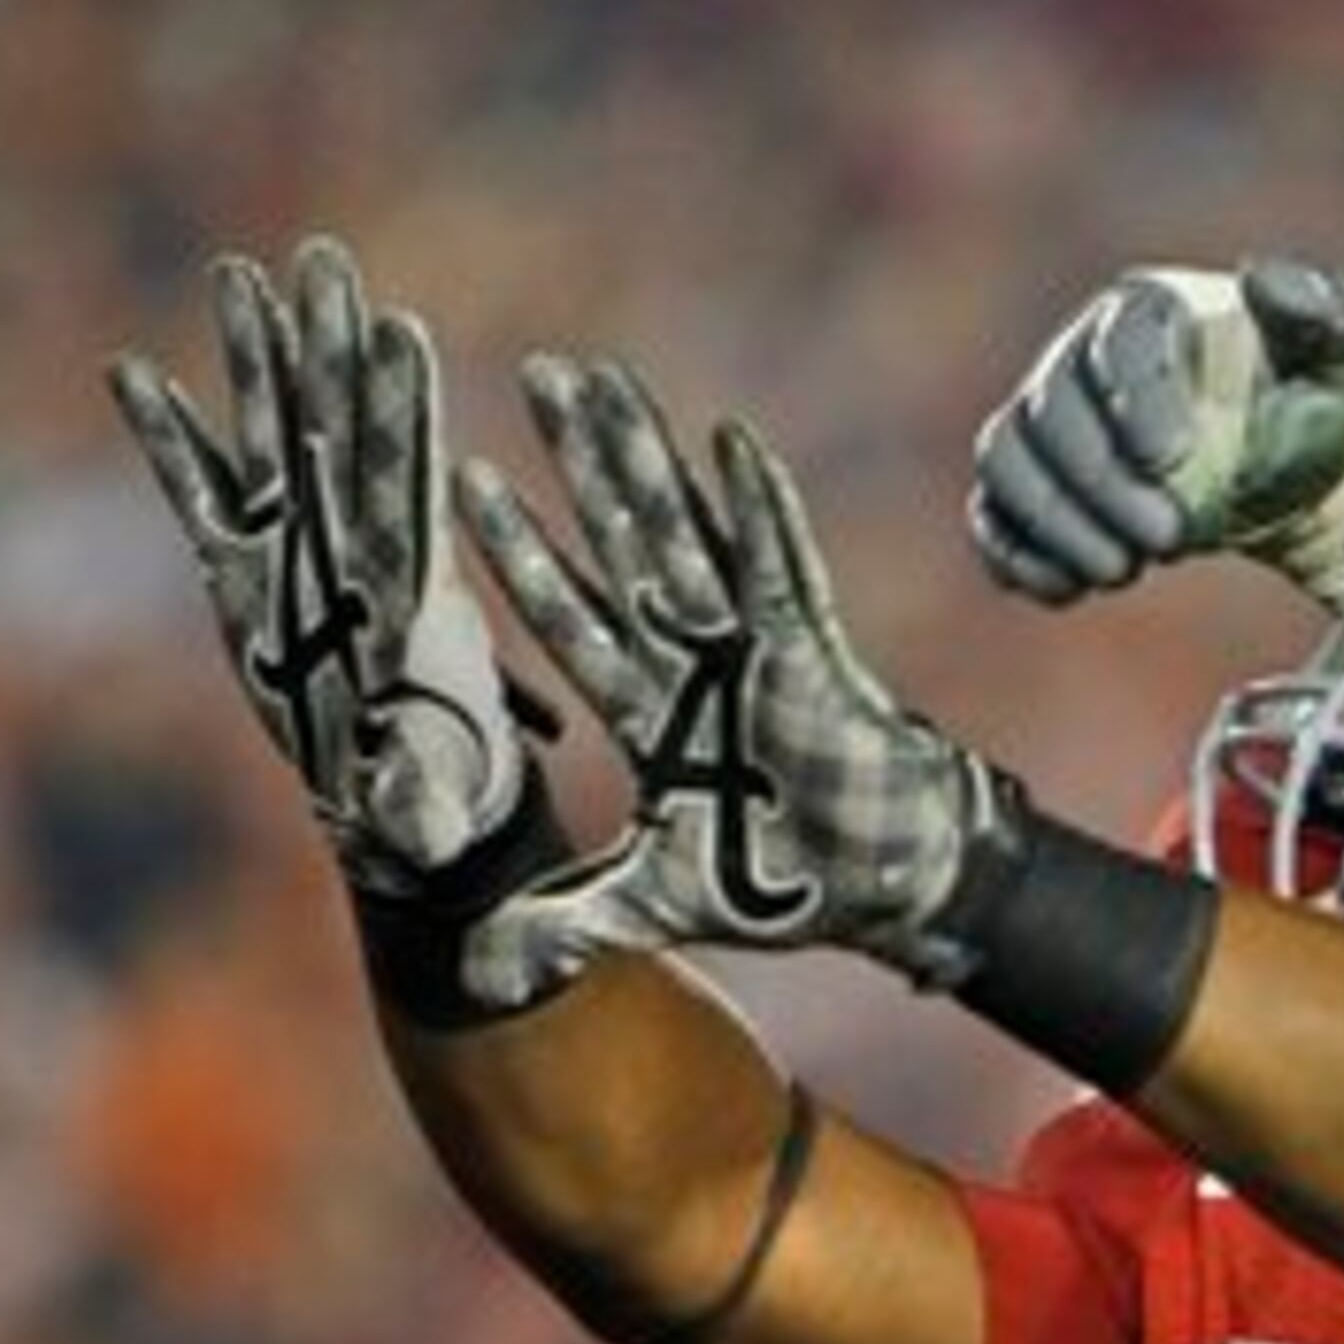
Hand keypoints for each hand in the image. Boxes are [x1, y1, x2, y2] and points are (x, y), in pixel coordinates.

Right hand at [108, 237, 532, 886]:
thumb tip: (412, 815)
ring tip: (243, 270)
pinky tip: (131, 369)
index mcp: (414, 609)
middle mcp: (355, 564)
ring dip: (260, 360)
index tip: (406, 335)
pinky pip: (200, 495)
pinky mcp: (245, 581)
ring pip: (277, 443)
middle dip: (332, 349)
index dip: (404, 416)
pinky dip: (169, 436)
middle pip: (346, 435)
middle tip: (325, 255)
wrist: (419, 821)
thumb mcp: (434, 817)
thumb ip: (418, 808)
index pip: (412, 492)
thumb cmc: (445, 819)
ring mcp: (299, 562)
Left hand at [458, 353, 1008, 1006]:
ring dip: (643, 458)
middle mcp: (695, 658)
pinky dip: (755, 507)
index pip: (568, 618)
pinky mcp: (810, 652)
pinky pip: (778, 566)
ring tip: (602, 379)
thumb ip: (566, 920)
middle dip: (581, 460)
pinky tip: (727, 442)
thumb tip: (472, 970)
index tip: (458, 485)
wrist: (885, 887)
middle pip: (624, 540)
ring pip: (686, 533)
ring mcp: (753, 646)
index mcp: (653, 707)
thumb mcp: (650, 901)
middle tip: (538, 373)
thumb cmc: (781, 882)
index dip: (516, 556)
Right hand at [967, 255, 1343, 609]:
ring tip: (1121, 571)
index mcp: (1153, 309)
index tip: (1174, 461)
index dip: (1137, 401)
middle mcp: (1082, 356)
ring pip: (1009, 460)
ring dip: (1054, 522)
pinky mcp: (1039, 485)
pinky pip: (996, 513)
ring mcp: (1051, 422)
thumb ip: (1318, 315)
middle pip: (1053, 409)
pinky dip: (1017, 553)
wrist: (1299, 473)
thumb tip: (1261, 276)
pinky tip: (1065, 589)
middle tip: (1167, 539)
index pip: (1120, 344)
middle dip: (1100, 481)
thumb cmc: (1323, 404)